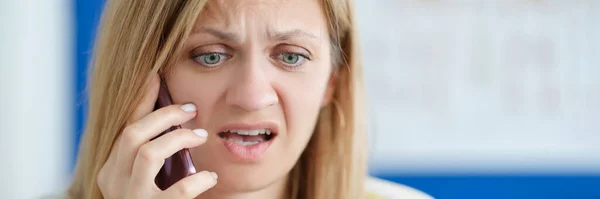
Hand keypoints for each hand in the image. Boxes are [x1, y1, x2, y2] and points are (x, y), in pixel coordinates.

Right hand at [97, 74, 216, 198]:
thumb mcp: (142, 181)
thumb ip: (150, 159)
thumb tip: (175, 123)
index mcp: (111, 171)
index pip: (126, 128)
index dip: (141, 100)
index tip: (156, 77)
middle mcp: (115, 182)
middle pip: (132, 134)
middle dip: (164, 115)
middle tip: (192, 109)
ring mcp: (131, 197)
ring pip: (148, 153)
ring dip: (179, 138)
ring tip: (202, 136)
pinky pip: (179, 189)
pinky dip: (198, 179)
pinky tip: (210, 176)